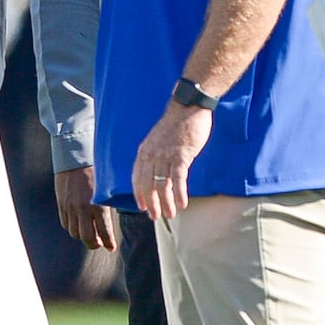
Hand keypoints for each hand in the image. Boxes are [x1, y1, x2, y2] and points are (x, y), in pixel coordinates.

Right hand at [54, 168, 115, 251]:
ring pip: (74, 233)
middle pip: (87, 238)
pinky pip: (65, 223)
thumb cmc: (94, 169)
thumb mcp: (105, 187)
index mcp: (97, 204)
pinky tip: (78, 224)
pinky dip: (72, 227)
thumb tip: (111, 218)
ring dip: (82, 236)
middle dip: (94, 244)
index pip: (104, 232)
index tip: (111, 247)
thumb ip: (107, 204)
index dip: (108, 243)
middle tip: (99, 243)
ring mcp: (70, 207)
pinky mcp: (61, 204)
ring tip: (89, 234)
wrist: (74, 156)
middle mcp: (83, 209)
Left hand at [132, 105, 212, 220]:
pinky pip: (178, 179)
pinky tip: (182, 204)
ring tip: (170, 214)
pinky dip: (179, 193)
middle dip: (151, 203)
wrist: (188, 107)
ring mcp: (165, 155)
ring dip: (166, 202)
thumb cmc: (176, 124)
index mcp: (144, 150)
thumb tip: (157, 171)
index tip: (142, 206)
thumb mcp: (158, 139)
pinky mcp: (181, 155)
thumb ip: (155, 155)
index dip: (139, 193)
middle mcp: (152, 154)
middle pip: (148, 184)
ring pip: (162, 185)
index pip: (137, 177)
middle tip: (156, 217)